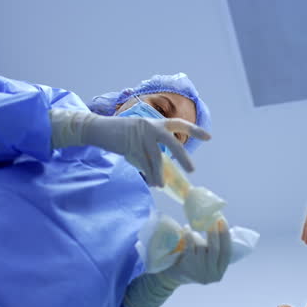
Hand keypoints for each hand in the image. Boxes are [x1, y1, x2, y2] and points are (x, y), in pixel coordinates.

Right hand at [49, 109, 210, 186]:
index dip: (194, 130)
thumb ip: (152, 143)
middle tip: (192, 169)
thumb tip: (164, 163)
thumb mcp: (139, 133)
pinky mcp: (130, 145)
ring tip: (162, 184)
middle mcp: (150, 126)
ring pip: (156, 157)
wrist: (98, 129)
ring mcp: (140, 135)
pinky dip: (149, 174)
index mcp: (155, 122)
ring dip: (160, 173)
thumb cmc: (120, 133)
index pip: (178, 124)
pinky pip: (143, 163)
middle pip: (172, 142)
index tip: (208, 137)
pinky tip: (153, 182)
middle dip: (183, 157)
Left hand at [158, 218, 231, 285]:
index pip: (227, 252)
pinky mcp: (187, 268)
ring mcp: (199, 272)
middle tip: (212, 218)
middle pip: (215, 249)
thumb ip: (214, 248)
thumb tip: (217, 222)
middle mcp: (211, 275)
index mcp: (219, 273)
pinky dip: (189, 236)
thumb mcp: (206, 260)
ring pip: (202, 247)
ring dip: (198, 235)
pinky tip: (187, 229)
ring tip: (194, 226)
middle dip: (214, 232)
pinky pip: (190, 247)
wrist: (172, 276)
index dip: (225, 236)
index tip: (222, 221)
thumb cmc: (192, 263)